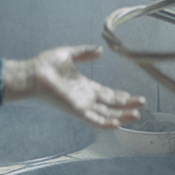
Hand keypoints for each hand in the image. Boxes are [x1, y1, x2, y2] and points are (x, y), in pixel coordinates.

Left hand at [2, 45, 145, 128]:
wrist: (32, 73)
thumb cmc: (45, 65)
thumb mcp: (69, 54)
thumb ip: (85, 53)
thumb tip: (100, 50)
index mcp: (85, 87)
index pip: (108, 94)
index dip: (122, 96)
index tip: (135, 97)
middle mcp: (86, 99)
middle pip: (111, 106)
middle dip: (127, 106)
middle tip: (142, 105)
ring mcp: (82, 106)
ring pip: (106, 115)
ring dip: (121, 116)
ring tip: (137, 116)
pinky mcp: (76, 110)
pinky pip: (94, 120)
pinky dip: (106, 124)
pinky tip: (118, 124)